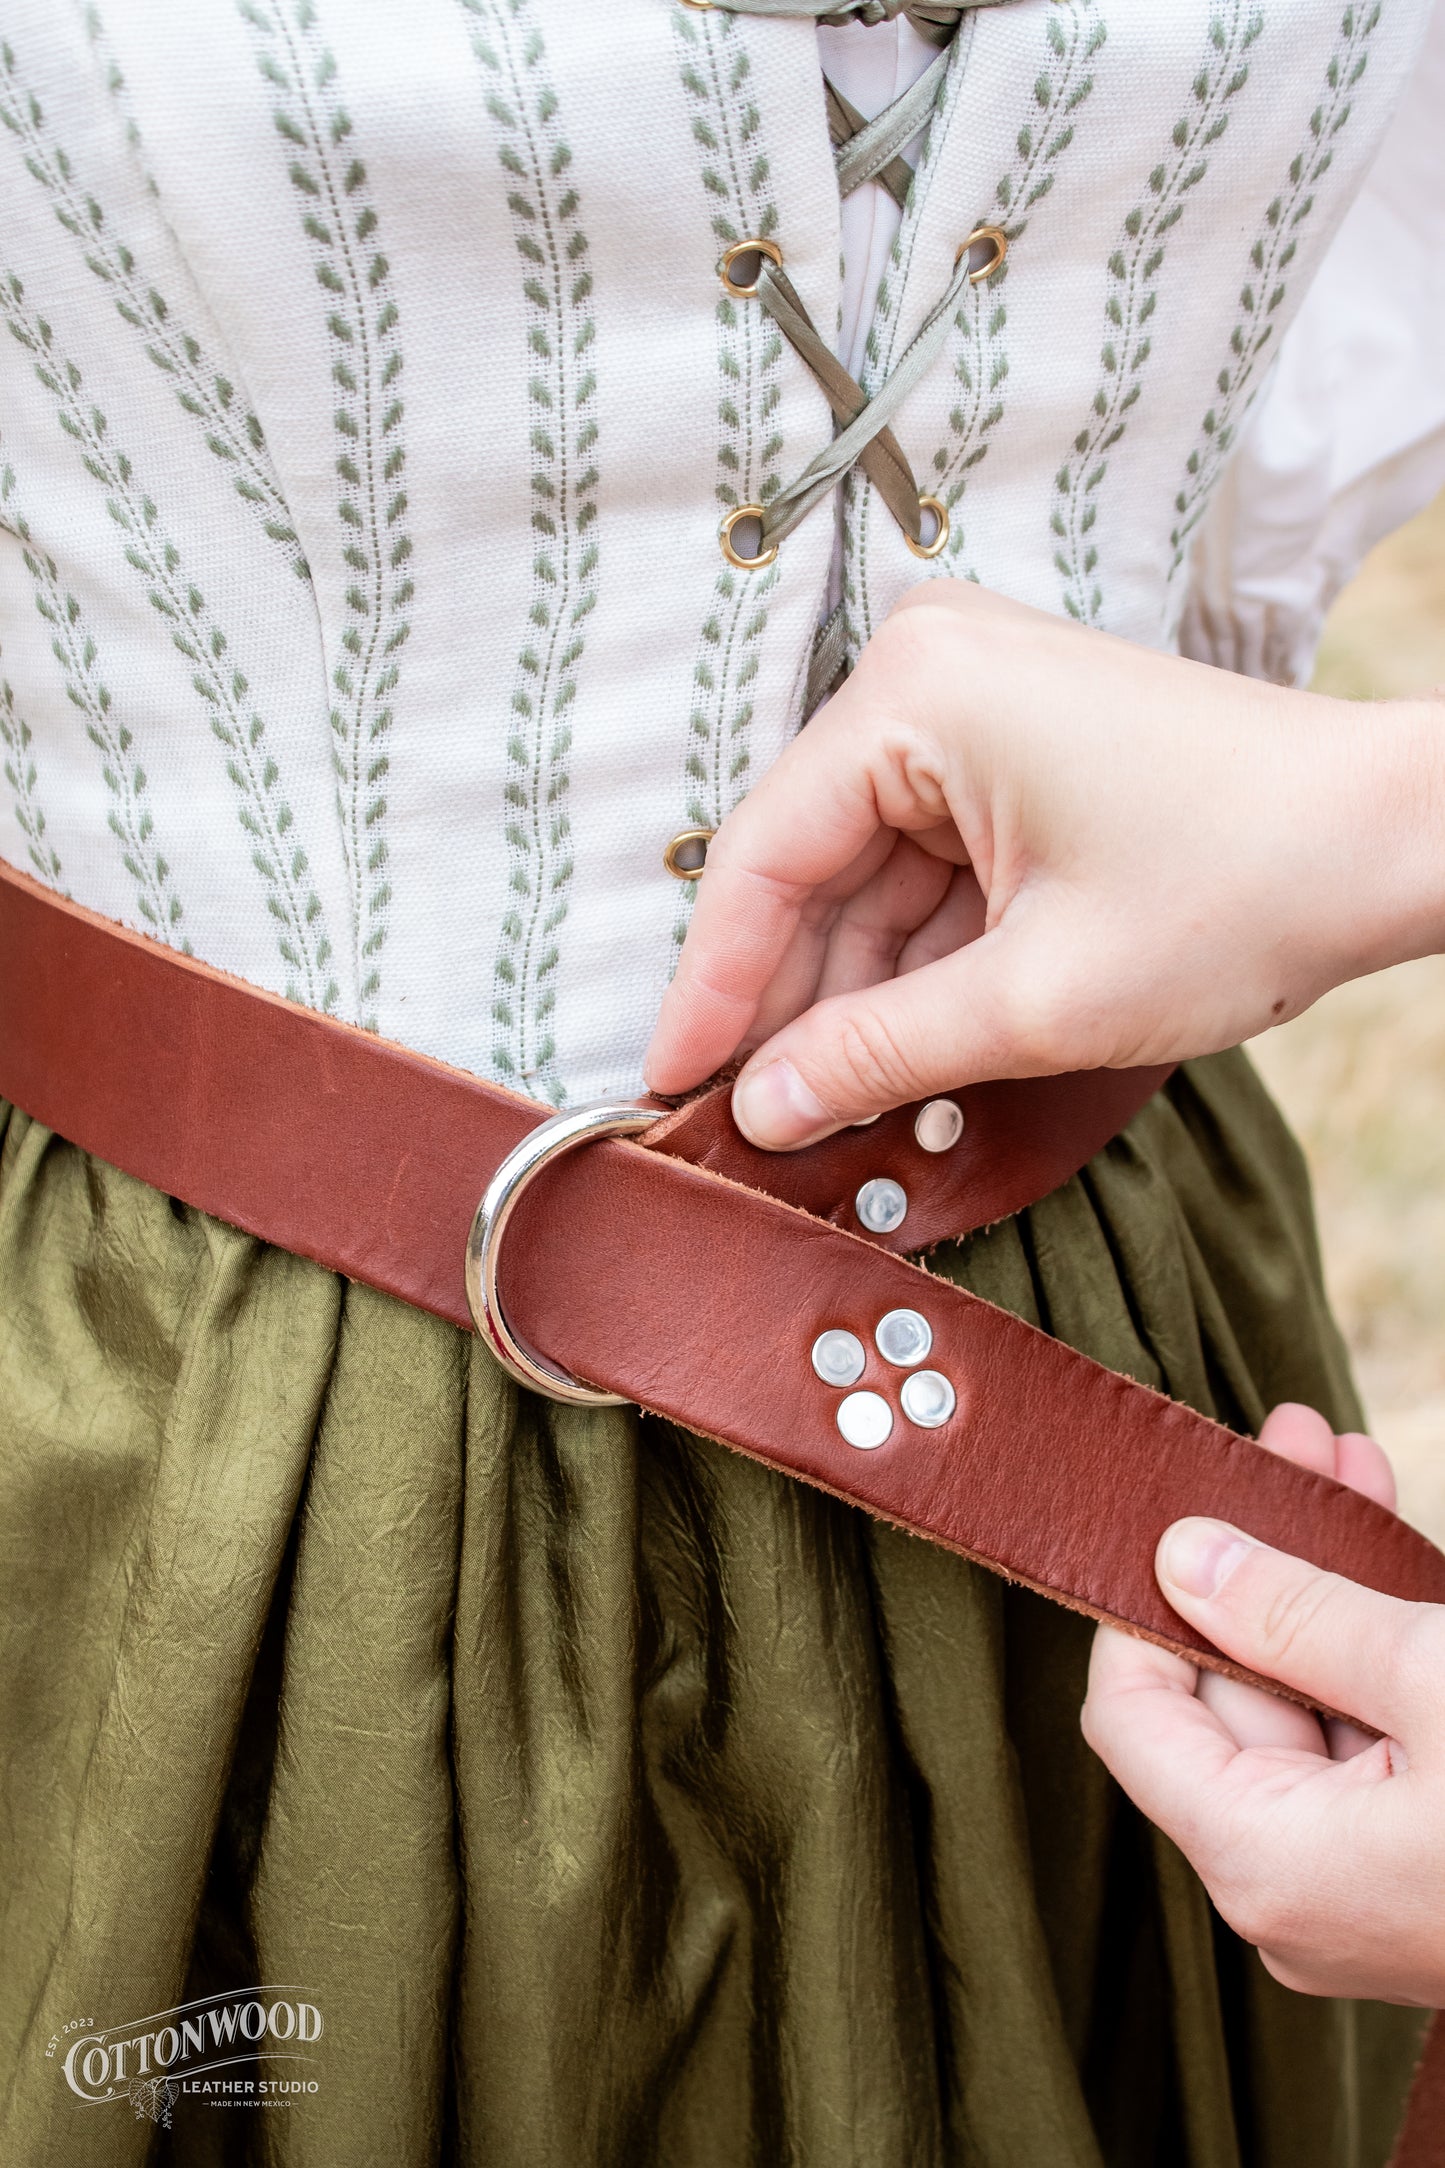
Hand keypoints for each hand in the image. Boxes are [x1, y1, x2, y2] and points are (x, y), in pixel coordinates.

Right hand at [644, 582, 1444, 1146]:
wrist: (1395, 840)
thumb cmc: (1244, 882)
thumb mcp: (1037, 997)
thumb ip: (875, 1052)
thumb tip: (760, 1108)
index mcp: (916, 690)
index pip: (764, 856)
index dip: (713, 989)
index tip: (673, 1086)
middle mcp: (929, 673)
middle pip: (812, 867)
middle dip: (792, 1002)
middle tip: (751, 1122)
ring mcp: (974, 706)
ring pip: (868, 879)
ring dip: (855, 994)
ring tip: (827, 1112)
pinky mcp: (1014, 750)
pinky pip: (928, 869)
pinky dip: (917, 963)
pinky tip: (895, 1053)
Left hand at [1082, 1402, 1444, 2005]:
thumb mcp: (1432, 1675)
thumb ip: (1292, 1613)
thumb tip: (1180, 1556)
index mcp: (1264, 1859)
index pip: (1131, 1715)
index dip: (1141, 1602)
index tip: (1177, 1501)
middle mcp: (1292, 1888)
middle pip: (1225, 1694)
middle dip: (1256, 1553)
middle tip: (1288, 1436)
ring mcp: (1360, 1884)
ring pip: (1306, 1702)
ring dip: (1321, 1579)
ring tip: (1339, 1457)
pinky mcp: (1422, 1863)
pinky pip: (1368, 1738)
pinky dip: (1372, 1644)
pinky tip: (1388, 1538)